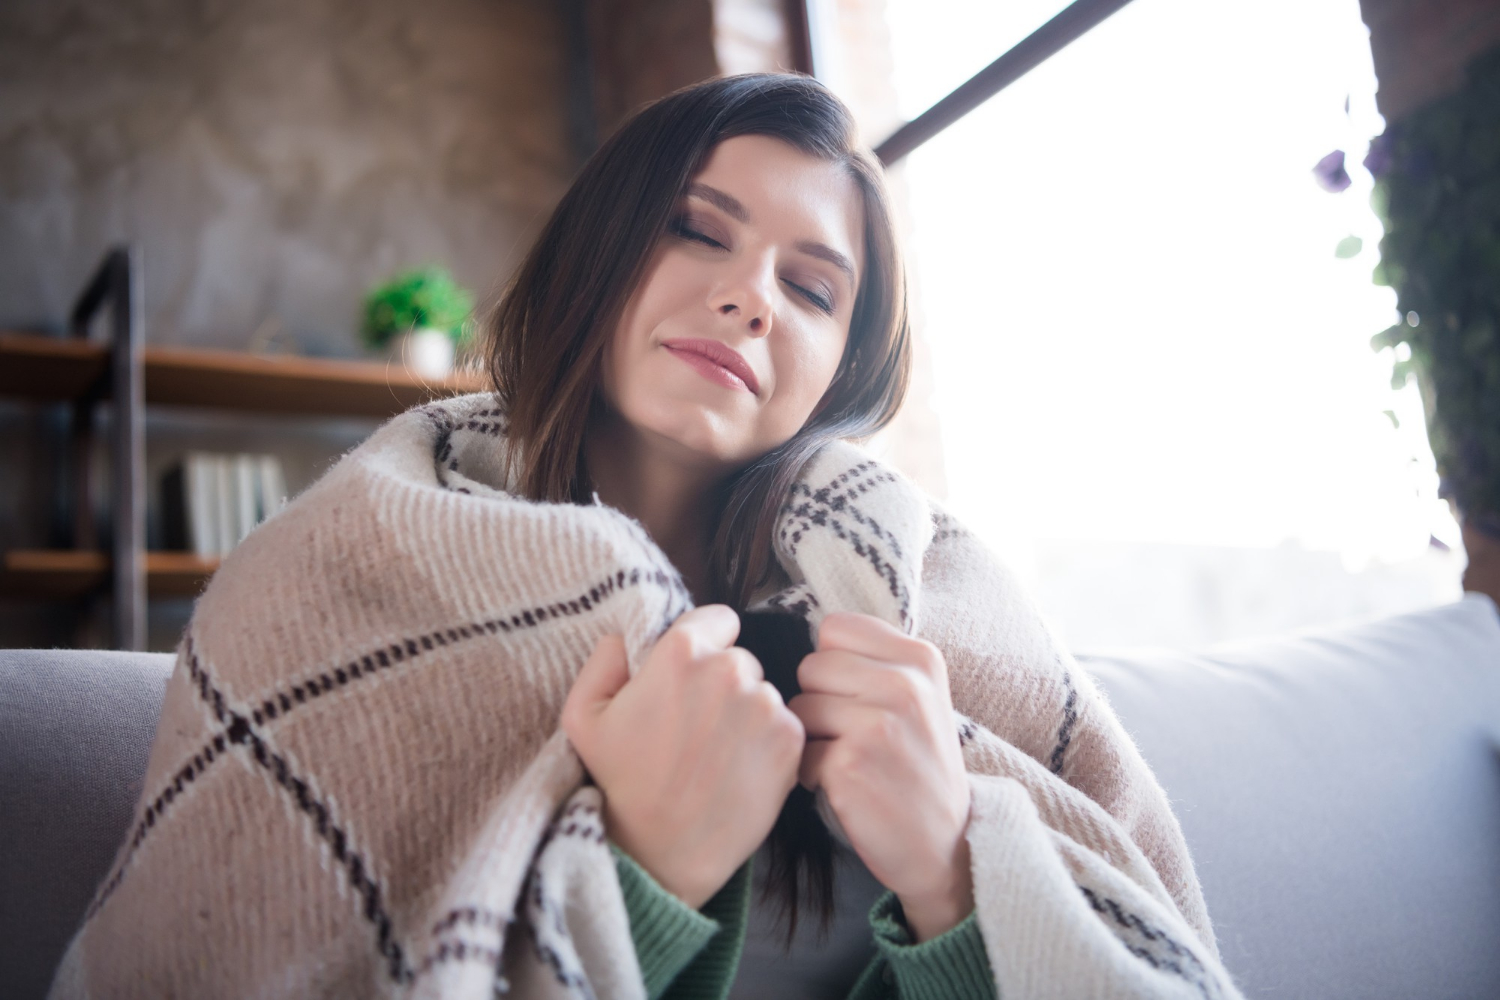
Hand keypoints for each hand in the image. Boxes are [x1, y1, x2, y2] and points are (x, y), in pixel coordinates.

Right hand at [562, 605, 804, 907]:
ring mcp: (765, 704)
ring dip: (746, 714)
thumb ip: (603, 660)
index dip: (703, 646)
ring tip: (714, 754)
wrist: (661, 853)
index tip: (689, 679)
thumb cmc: (618, 783)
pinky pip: (782, 726)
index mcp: (682, 651)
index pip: (716, 619)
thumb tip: (625, 637)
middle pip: (740, 659)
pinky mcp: (789, 740)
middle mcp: (731, 668)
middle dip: (722, 683)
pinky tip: (736, 770)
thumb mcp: (583, 716)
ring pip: (762, 693)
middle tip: (696, 726)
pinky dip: (766, 743)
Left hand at [789, 612, 973, 941]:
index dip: (832, 663)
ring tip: (849, 760)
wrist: (947, 843)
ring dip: (812, 738)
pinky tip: (845, 786)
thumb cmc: (919, 765)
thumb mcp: (921, 697)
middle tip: (852, 735)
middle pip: (810, 666)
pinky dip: (811, 774)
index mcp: (920, 657)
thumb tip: (815, 634)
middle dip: (818, 702)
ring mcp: (878, 724)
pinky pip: (800, 753)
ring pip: (799, 708)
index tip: (856, 695)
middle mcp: (904, 683)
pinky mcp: (850, 764)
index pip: (834, 627)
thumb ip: (877, 660)